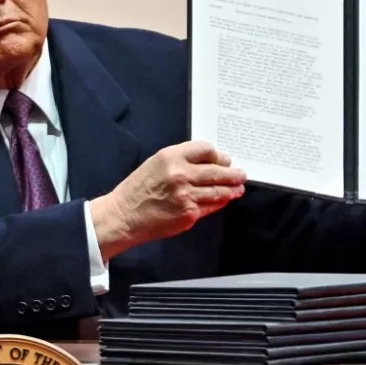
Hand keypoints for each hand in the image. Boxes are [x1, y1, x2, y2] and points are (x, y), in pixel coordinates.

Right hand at [89, 140, 246, 259]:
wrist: (124, 216)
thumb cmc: (138, 189)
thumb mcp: (156, 163)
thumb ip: (181, 160)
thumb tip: (209, 162)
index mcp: (171, 157)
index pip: (206, 149)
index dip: (218, 155)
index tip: (225, 159)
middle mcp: (180, 174)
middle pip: (217, 171)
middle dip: (233, 174)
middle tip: (241, 174)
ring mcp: (186, 195)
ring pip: (218, 190)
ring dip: (232, 189)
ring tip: (238, 188)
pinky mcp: (189, 214)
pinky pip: (211, 206)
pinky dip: (220, 202)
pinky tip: (225, 199)